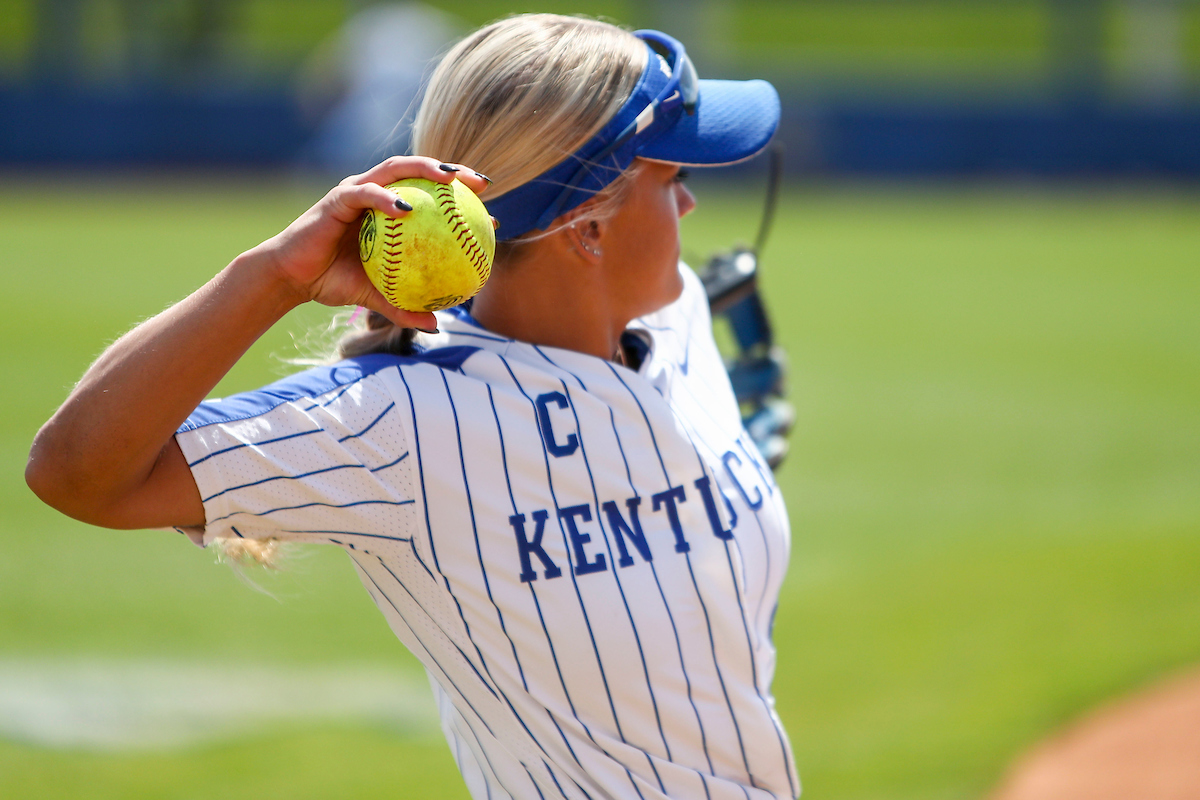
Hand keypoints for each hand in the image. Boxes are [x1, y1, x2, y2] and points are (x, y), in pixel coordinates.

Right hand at [252, 157, 490, 329]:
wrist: (291, 279)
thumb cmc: (333, 281)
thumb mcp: (376, 296)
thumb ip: (404, 306)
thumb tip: (437, 324)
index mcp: (386, 210)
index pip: (429, 195)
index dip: (460, 197)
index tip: (490, 211)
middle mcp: (374, 193)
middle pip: (418, 171)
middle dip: (452, 171)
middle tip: (481, 183)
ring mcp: (356, 191)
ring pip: (395, 170)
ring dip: (425, 169)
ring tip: (452, 179)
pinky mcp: (336, 198)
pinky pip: (366, 194)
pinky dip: (386, 198)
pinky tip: (408, 207)